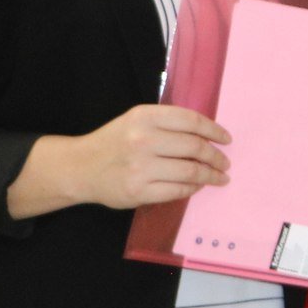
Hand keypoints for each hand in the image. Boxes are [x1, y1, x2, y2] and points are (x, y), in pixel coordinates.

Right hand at [11, 104, 230, 217]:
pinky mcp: (138, 191)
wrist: (80, 168)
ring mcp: (140, 167)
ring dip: (210, 175)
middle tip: (225, 162)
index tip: (226, 139)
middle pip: (194, 147)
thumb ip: (167, 123)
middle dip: (216, 157)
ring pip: (190, 171)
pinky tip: (198, 186)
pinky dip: (193, 188)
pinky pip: (177, 190)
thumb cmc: (114, 142)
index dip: (214, 130)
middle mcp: (143, 139)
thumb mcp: (136, 121)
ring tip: (220, 177)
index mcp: (145, 116)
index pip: (191, 121)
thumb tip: (208, 135)